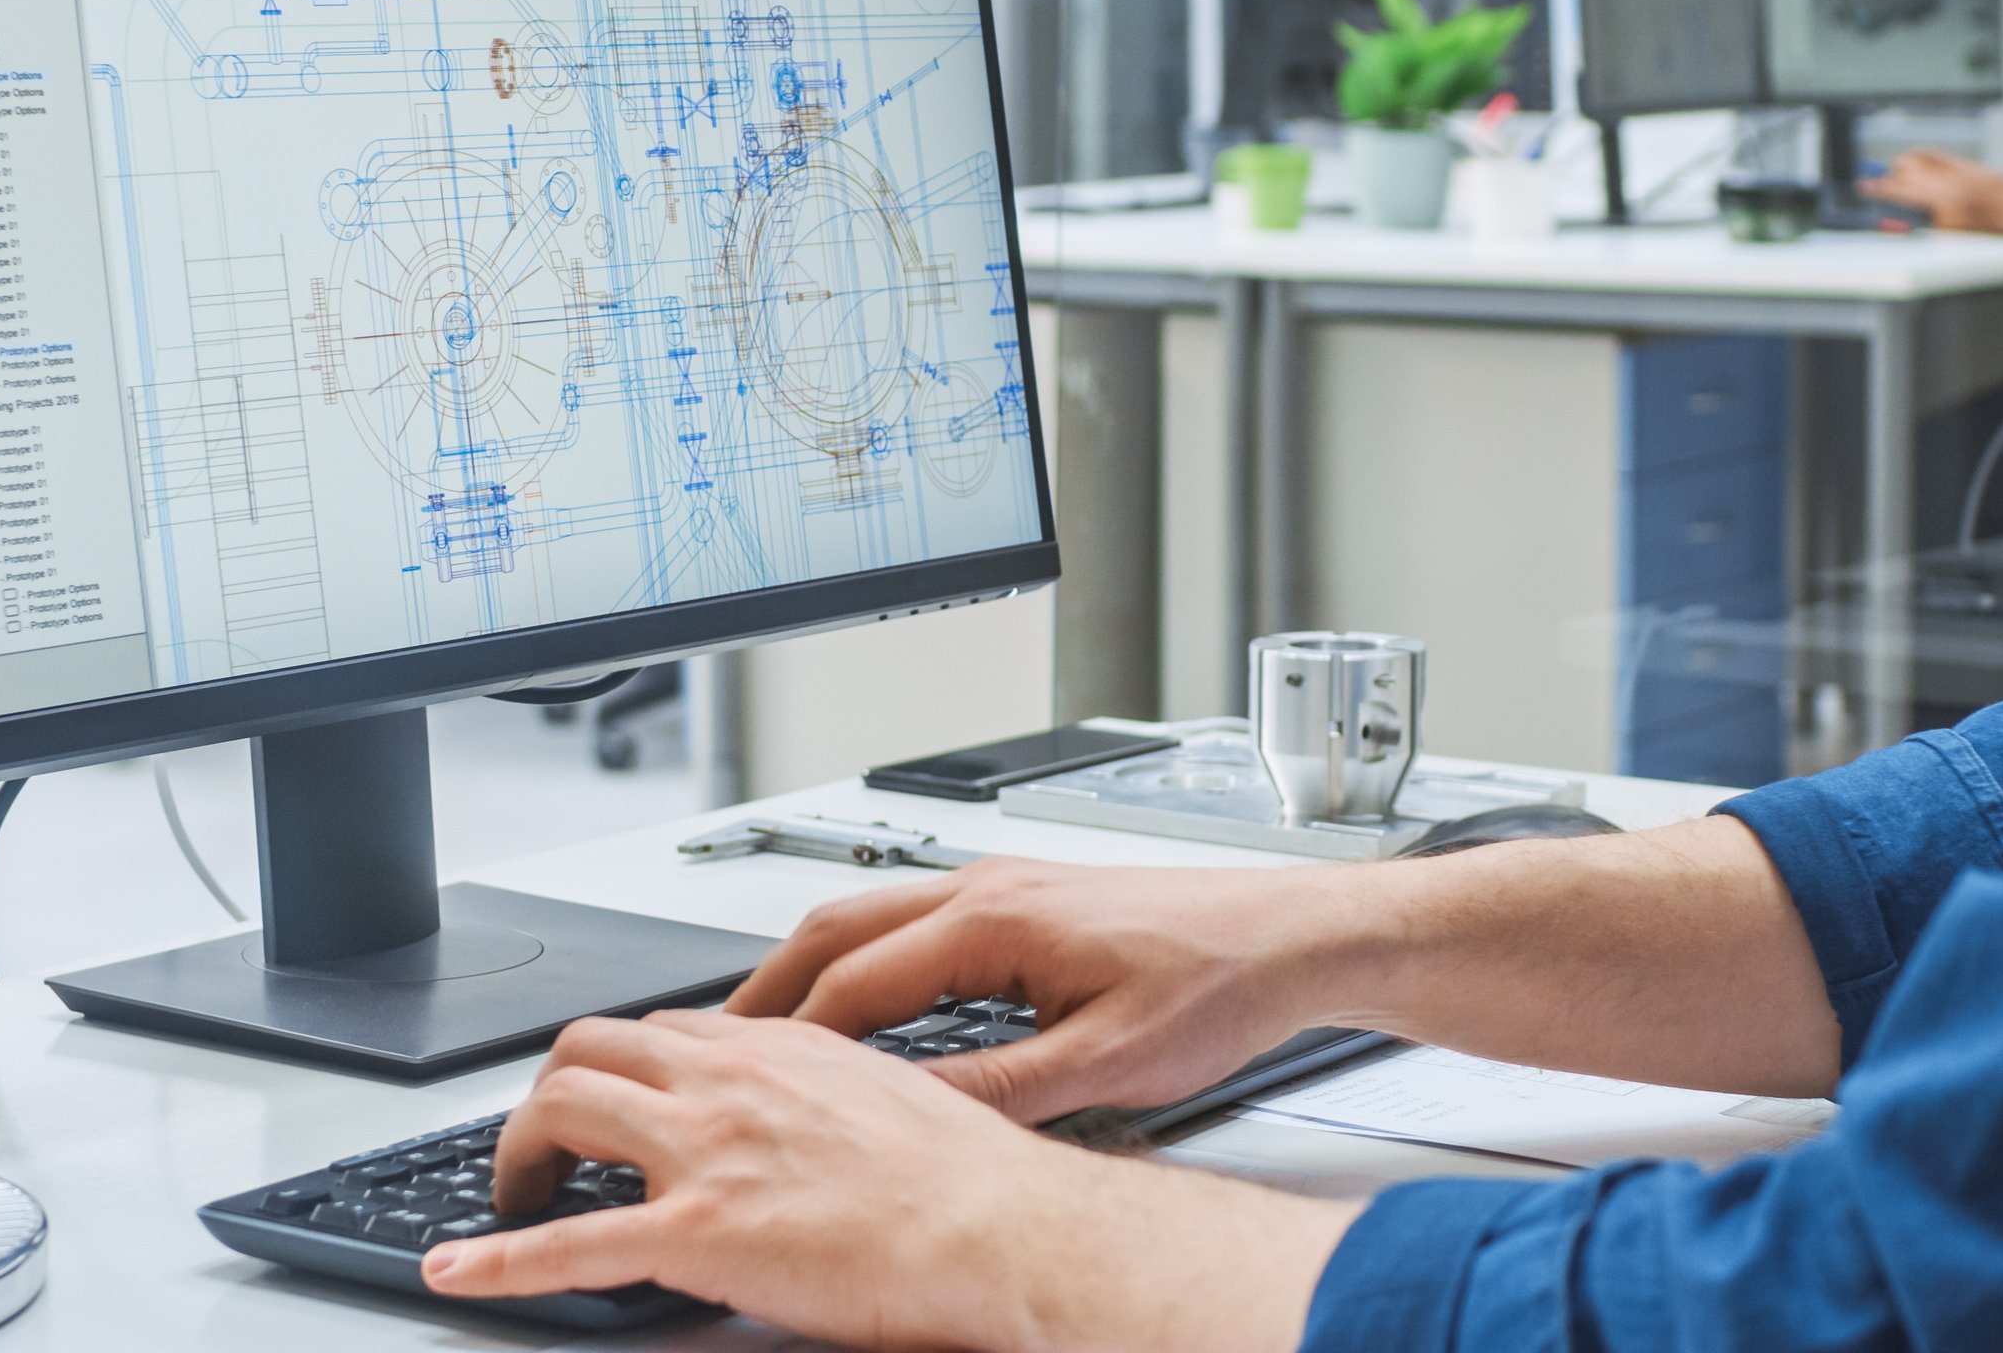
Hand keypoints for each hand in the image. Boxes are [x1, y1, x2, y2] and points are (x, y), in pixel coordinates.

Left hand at [433, 1010, 1349, 1352]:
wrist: (1009, 1231)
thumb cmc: (977, 1185)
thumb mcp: (895, 1104)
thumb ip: (829, 1103)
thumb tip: (812, 1133)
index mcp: (782, 1049)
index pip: (665, 1031)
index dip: (625, 1070)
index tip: (613, 1103)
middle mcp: (733, 1080)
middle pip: (591, 1048)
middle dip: (550, 1094)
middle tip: (548, 1147)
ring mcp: (709, 1152)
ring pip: (563, 1108)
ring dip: (516, 1153)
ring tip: (509, 1197)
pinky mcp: (699, 1232)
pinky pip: (566, 1244)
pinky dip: (496, 1261)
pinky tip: (457, 1273)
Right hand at [725, 857, 1365, 1125]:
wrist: (1290, 935)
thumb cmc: (1218, 984)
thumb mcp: (1103, 1064)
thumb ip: (997, 1091)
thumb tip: (913, 1117)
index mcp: (994, 920)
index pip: (852, 981)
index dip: (787, 1037)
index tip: (742, 1081)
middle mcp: (987, 887)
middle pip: (834, 928)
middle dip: (765, 988)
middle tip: (713, 1048)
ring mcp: (1002, 885)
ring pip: (868, 916)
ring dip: (809, 968)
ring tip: (765, 1030)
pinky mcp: (1023, 897)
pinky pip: (910, 921)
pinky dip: (860, 959)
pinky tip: (860, 1005)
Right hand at [1860, 147, 2002, 233]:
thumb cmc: (1982, 219)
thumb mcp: (1948, 232)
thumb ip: (1924, 226)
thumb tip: (1903, 224)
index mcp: (1926, 192)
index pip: (1892, 188)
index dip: (1875, 188)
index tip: (1863, 186)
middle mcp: (1934, 174)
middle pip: (1902, 167)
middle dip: (1891, 174)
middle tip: (1884, 182)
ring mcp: (1947, 164)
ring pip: (1916, 156)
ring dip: (1907, 163)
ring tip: (1902, 171)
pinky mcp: (1961, 161)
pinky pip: (1934, 154)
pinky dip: (1925, 158)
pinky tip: (1927, 163)